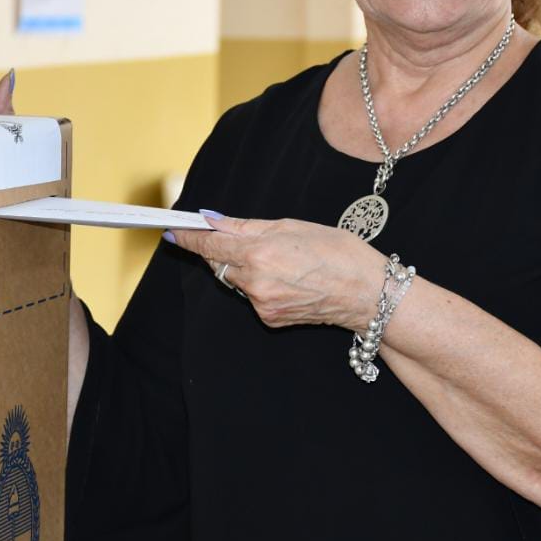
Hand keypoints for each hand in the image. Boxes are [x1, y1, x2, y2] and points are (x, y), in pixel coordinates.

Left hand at [168, 213, 383, 330]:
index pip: (211, 245)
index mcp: (260, 253)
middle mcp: (256, 282)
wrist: (367, 293)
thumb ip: (247, 227)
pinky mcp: (270, 319)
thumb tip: (213, 222)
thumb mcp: (291, 226)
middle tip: (222, 234)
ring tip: (274, 255)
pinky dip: (257, 283)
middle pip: (219, 264)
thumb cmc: (337, 251)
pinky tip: (284, 276)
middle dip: (218, 249)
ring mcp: (262, 304)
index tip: (172, 231)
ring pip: (235, 280)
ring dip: (240, 266)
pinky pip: (252, 295)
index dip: (189, 238)